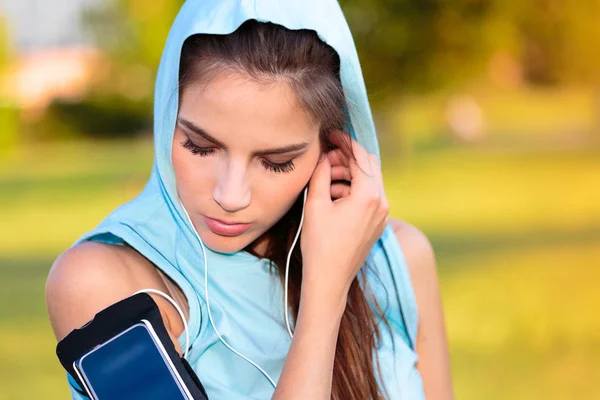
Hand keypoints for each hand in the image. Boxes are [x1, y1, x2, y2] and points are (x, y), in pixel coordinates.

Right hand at [300, 133, 388, 303]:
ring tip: (325, 178)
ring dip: (349, 174)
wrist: (329, 279)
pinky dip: (353, 189)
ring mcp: (382, 214)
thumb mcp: (316, 205)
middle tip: (326, 155)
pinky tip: (332, 195)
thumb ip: (322, 174)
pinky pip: (368, 197)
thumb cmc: (320, 244)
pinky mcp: (377, 224)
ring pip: (368, 181)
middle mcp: (381, 202)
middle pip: (369, 166)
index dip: (345, 141)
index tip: (331, 134)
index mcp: (369, 195)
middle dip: (347, 157)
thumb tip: (325, 157)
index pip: (360, 156)